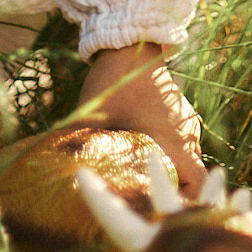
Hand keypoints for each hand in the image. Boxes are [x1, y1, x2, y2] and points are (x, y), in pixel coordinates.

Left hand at [76, 41, 206, 199]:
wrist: (129, 42)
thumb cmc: (114, 84)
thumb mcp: (93, 120)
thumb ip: (77, 150)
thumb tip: (54, 176)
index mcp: (176, 142)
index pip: (198, 185)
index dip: (184, 202)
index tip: (159, 209)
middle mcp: (187, 134)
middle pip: (191, 175)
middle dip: (172, 190)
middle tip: (145, 202)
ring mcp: (185, 120)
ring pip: (184, 156)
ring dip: (168, 169)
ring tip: (141, 181)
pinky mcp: (178, 110)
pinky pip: (178, 140)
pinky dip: (166, 150)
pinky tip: (142, 152)